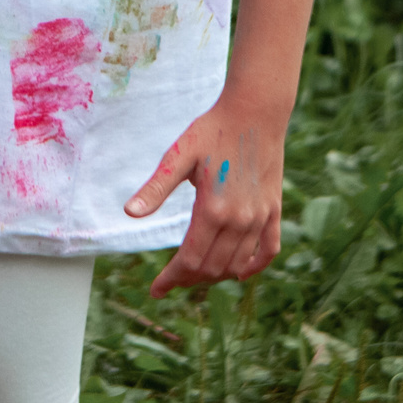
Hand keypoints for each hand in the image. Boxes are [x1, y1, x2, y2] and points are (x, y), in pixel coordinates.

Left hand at [124, 96, 288, 295]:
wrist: (255, 111)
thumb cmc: (212, 130)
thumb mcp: (178, 156)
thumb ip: (156, 188)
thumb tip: (129, 212)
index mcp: (213, 210)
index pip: (190, 261)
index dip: (171, 279)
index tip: (156, 290)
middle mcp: (240, 219)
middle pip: (212, 268)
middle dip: (188, 279)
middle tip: (171, 280)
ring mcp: (260, 216)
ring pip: (237, 263)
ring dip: (215, 275)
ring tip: (194, 275)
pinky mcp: (273, 209)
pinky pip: (269, 249)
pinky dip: (255, 266)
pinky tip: (241, 273)